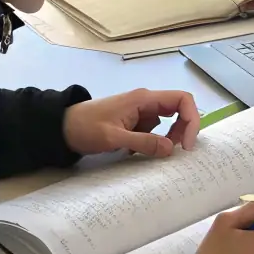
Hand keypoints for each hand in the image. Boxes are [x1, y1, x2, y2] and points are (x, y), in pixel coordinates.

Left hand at [62, 90, 200, 158]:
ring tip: (154, 154)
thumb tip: (171, 149)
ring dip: (168, 138)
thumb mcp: (114, 138)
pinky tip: (139, 152)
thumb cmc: (86, 128)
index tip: (187, 144)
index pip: (182, 100)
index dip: (192, 120)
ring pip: (168, 122)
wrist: (62, 127)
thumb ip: (144, 142)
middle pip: (179, 110)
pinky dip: (154, 141)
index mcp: (144, 99)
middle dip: (183, 131)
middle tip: (175, 152)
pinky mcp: (134, 121)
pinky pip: (154, 129)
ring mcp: (140, 111)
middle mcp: (146, 101)